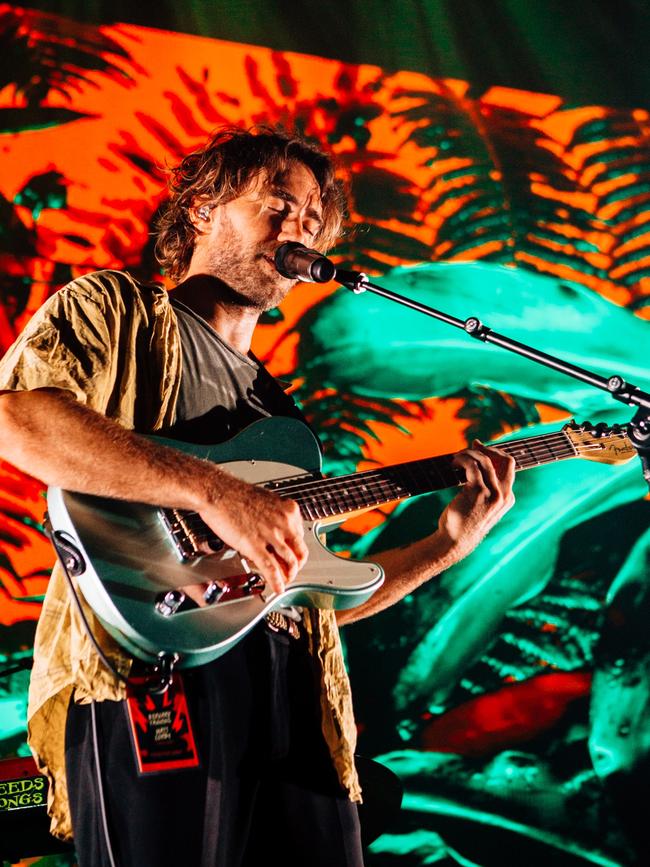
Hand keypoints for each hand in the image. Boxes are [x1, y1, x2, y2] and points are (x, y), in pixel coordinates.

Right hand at [198, 473, 307, 595]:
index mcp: (288, 510)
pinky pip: (270, 568)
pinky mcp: (254, 546)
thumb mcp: (266, 501)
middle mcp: (283, 522)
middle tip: (292, 572)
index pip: (300, 536)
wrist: (217, 492)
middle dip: (297, 565)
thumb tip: (277, 530)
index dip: (296, 550)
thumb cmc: (235, 494)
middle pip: (299, 551)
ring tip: (285, 581)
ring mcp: (270, 535)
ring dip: (288, 575)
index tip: (293, 556)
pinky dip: (276, 581)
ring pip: (288, 562)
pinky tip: (277, 588)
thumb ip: (275, 517)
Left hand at [437, 440, 515, 560]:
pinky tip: (453, 462)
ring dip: (470, 453)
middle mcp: (504, 495)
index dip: (496, 453)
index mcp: (507, 498)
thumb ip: (486, 488)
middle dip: (487, 449)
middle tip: (470, 446)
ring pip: (485, 461)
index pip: (510, 466)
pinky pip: (472, 466)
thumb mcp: (482, 505)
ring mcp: (492, 494)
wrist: (456, 540)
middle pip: (504, 460)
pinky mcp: (477, 492)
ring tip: (457, 456)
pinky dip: (462, 459)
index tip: (480, 448)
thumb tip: (478, 463)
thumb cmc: (465, 522)